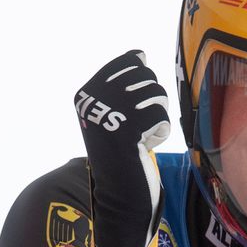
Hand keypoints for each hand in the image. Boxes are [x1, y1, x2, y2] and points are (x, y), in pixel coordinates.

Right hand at [73, 50, 171, 246]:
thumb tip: (139, 54)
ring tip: (141, 136)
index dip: (142, 83)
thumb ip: (124, 84)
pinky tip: (145, 145)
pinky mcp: (126, 129)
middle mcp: (91, 101)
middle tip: (138, 126)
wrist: (120, 192)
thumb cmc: (121, 153)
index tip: (132, 111)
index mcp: (85, 95)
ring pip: (155, 93)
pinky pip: (160, 114)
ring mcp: (107, 113)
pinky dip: (161, 131)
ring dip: (157, 116)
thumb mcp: (116, 113)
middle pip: (145, 76)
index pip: (128, 63)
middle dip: (151, 101)